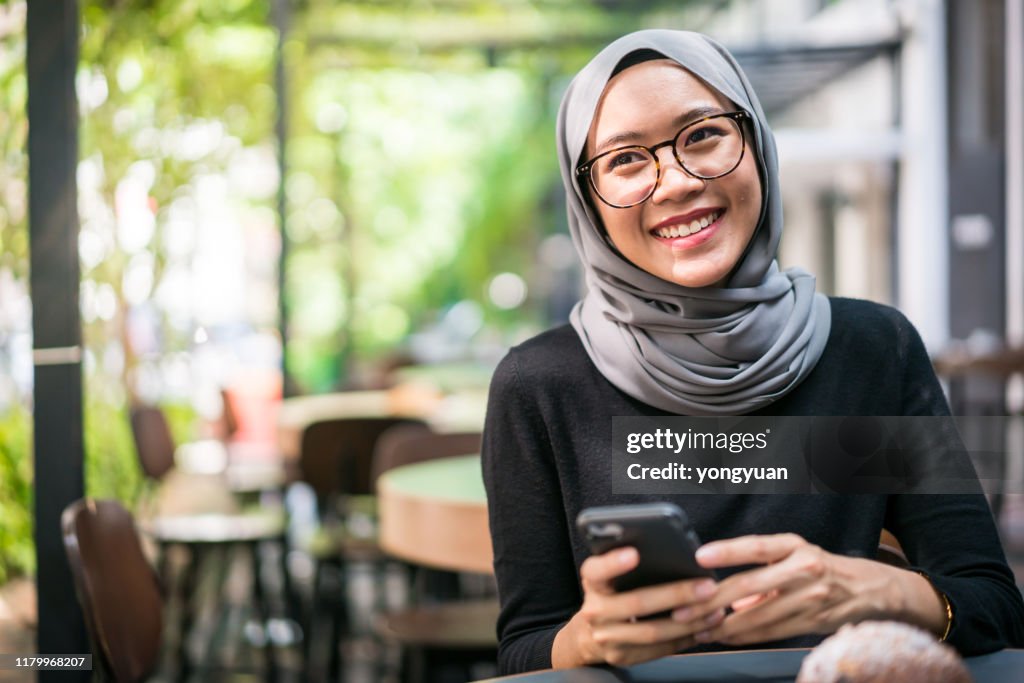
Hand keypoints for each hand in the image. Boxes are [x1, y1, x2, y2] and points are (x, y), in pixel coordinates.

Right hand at [552, 547, 725, 667]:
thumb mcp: (609, 574)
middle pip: (637, 603)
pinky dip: (685, 638)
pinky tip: (703, 626)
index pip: (596, 570)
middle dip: (676, 594)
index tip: (634, 553)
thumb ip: (627, 562)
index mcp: (592, 582)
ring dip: (689, 621)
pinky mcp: (623, 656)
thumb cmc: (610, 593)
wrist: (590, 633)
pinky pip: (659, 649)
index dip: (613, 563)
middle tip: (707, 586)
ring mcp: (607, 637)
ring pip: (653, 632)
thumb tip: (671, 549)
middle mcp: (595, 610)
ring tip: (714, 608)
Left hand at [690, 533, 946, 645]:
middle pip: (749, 585)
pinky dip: (744, 635)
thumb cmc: (824, 567)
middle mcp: (804, 568)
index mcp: (794, 546)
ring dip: (722, 625)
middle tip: (683, 608)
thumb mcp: (794, 557)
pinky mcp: (812, 622)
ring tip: (696, 628)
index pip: (756, 546)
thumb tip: (724, 591)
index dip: (727, 551)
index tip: (699, 556)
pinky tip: (723, 636)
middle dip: (710, 600)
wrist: (874, 589)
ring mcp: (810, 597)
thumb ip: (760, 572)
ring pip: (757, 615)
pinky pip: (770, 632)